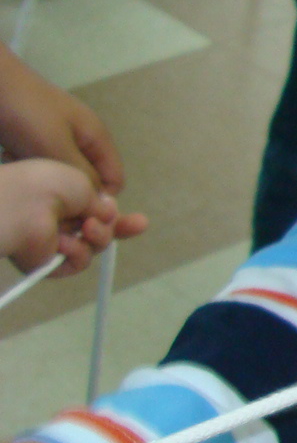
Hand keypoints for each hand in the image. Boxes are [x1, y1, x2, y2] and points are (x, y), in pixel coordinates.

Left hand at [0, 47, 123, 192]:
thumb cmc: (26, 112)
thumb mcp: (57, 147)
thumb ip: (83, 176)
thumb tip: (104, 205)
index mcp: (97, 139)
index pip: (114, 182)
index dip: (100, 201)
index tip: (74, 214)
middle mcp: (82, 139)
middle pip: (87, 179)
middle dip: (68, 193)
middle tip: (44, 199)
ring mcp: (57, 137)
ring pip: (61, 173)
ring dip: (45, 181)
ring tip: (24, 181)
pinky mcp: (33, 137)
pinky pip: (40, 163)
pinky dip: (28, 169)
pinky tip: (10, 166)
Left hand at [0, 158, 141, 275]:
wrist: (12, 206)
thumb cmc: (45, 182)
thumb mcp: (82, 181)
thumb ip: (99, 201)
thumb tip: (106, 214)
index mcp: (64, 187)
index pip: (97, 202)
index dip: (115, 210)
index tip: (136, 219)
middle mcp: (58, 211)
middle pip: (99, 226)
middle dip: (115, 226)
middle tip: (133, 224)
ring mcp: (52, 236)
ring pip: (92, 245)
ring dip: (98, 237)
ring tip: (88, 230)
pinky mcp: (47, 260)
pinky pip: (76, 262)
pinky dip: (77, 254)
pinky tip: (66, 243)